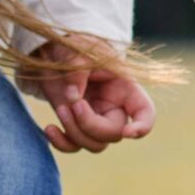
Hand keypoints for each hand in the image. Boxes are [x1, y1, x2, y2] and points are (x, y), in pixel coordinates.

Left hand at [23, 39, 155, 153]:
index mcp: (125, 88)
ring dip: (75, 132)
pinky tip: (49, 129)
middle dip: (90, 125)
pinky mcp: (76, 126)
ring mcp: (96, 120)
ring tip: (61, 108)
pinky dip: (62, 144)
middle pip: (114, 134)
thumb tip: (72, 97)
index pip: (145, 113)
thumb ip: (78, 70)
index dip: (142, 126)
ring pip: (95, 145)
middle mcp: (114, 108)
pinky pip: (74, 146)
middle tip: (73, 104)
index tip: (127, 132)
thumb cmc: (76, 48)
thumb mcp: (79, 50)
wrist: (54, 53)